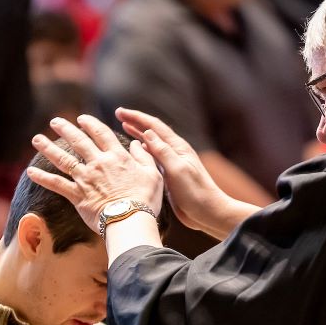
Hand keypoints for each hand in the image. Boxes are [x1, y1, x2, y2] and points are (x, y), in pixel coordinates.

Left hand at [28, 115, 163, 231]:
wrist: (130, 219)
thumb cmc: (145, 199)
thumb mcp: (152, 174)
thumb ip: (144, 156)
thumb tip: (138, 143)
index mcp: (117, 157)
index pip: (101, 133)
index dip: (90, 124)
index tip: (82, 118)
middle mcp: (98, 164)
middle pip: (78, 141)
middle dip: (65, 128)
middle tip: (54, 121)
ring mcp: (86, 179)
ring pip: (63, 159)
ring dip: (48, 148)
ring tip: (36, 139)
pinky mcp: (77, 196)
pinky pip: (56, 185)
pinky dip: (42, 178)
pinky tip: (30, 171)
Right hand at [114, 108, 229, 230]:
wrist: (207, 212)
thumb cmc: (195, 192)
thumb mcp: (177, 170)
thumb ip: (162, 151)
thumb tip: (147, 132)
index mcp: (177, 147)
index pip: (154, 126)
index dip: (136, 117)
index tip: (120, 112)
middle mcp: (174, 152)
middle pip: (152, 131)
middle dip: (135, 122)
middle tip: (118, 114)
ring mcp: (171, 163)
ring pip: (151, 143)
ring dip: (138, 134)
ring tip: (124, 127)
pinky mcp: (168, 174)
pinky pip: (152, 157)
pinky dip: (141, 150)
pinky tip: (134, 150)